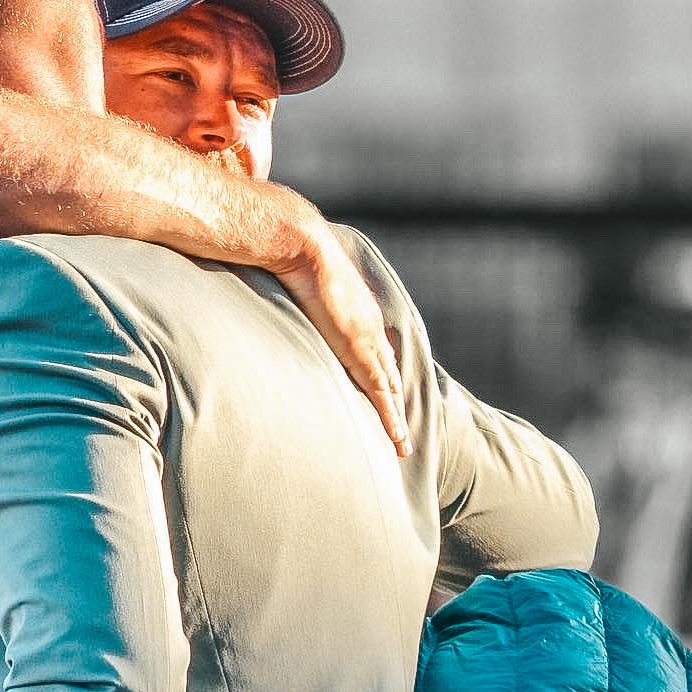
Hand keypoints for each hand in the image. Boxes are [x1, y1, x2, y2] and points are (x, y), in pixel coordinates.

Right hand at [273, 235, 409, 457]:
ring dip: (396, 417)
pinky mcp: (360, 350)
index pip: (376, 354)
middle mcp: (370, 329)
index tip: (387, 397)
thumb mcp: (303, 285)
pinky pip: (380, 391)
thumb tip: (289, 297)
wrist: (304, 248)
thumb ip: (303, 298)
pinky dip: (389, 415)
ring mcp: (368, 340)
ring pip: (389, 389)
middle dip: (396, 403)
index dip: (383, 378)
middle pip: (389, 375)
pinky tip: (395, 435)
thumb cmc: (297, 260)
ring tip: (401, 443)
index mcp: (359, 315)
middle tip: (401, 431)